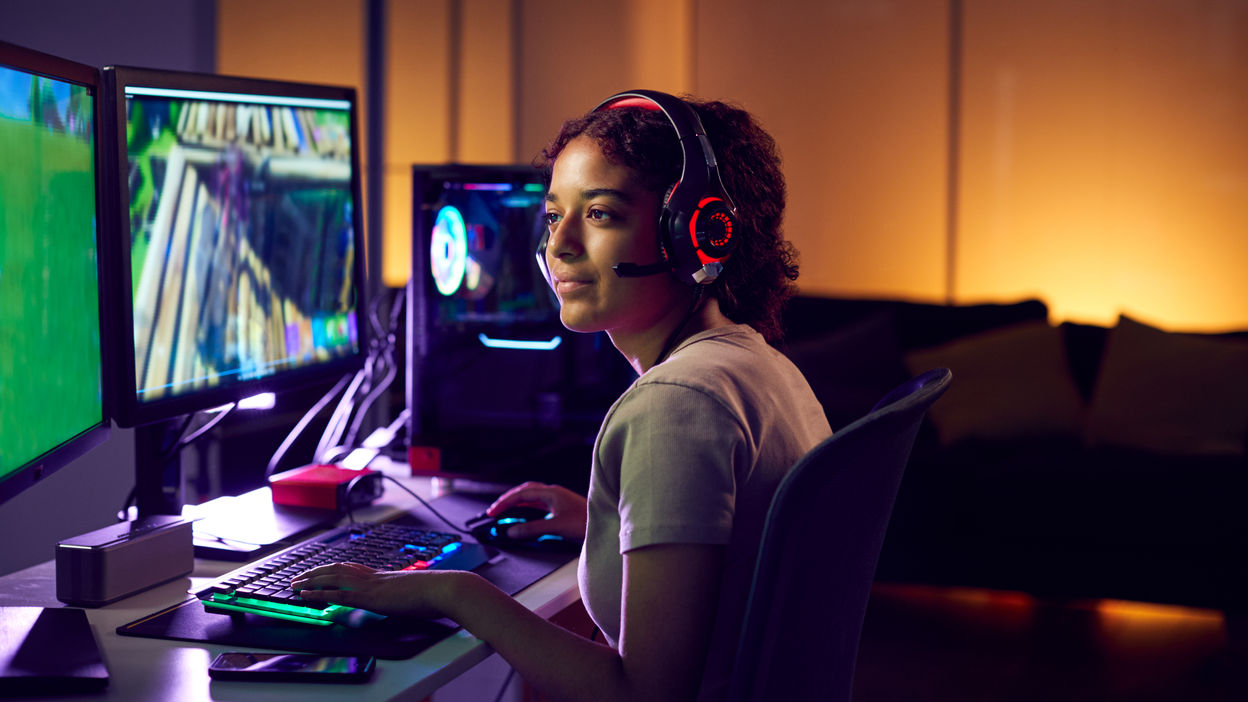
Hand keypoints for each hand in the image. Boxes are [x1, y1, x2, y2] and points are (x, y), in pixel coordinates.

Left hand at [290, 562, 459, 618]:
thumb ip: (406, 595)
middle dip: (316, 572)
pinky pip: (337, 594)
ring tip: (295, 584)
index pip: (354, 568)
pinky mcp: (369, 597)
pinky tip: (306, 595)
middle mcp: (374, 576)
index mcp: (385, 575)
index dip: (335, 569)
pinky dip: (318, 594)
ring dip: (310, 580)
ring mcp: (370, 585)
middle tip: (299, 577)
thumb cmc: (437, 593)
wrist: (443, 588)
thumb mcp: (417, 593)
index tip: (322, 570)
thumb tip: (409, 600)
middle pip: (338, 569)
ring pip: (332, 578)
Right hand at [487, 482, 586, 540]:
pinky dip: (526, 507)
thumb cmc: (585, 522)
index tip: (493, 512)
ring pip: (531, 496)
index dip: (505, 503)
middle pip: (524, 491)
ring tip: (504, 510)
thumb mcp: (556, 527)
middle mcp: (553, 492)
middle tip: (494, 510)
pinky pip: (538, 503)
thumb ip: (533, 528)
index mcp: (551, 493)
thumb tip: (512, 531)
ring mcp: (557, 498)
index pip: (521, 495)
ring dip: (517, 502)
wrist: (605, 522)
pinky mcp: (560, 506)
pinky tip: (523, 514)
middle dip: (508, 499)